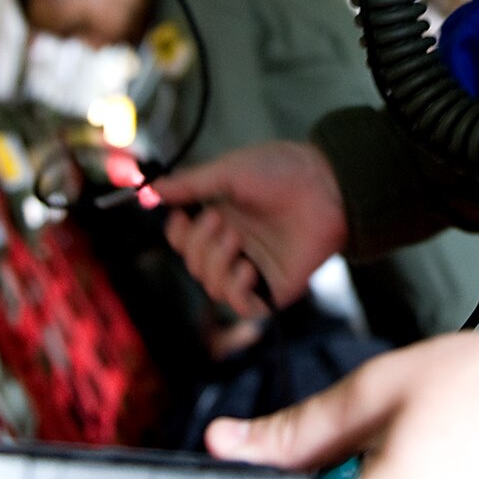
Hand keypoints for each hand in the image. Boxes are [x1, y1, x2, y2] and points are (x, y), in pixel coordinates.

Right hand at [157, 141, 348, 314]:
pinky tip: (246, 268)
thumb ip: (190, 185)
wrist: (327, 184)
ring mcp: (256, 268)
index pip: (184, 241)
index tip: (181, 217)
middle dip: (199, 246)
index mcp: (222, 219)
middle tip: (220, 221)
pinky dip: (237, 291)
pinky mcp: (277, 287)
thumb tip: (151, 190)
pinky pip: (245, 307)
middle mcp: (236, 246)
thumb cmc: (283, 171)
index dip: (178, 234)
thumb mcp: (229, 171)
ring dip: (216, 265)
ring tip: (236, 239)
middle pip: (194, 265)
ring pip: (214, 287)